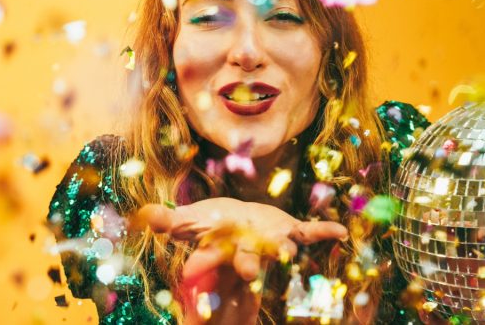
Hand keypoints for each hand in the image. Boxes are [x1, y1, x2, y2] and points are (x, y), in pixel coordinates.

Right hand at [133, 198, 347, 322]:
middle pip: (248, 261)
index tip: (197, 268)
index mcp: (222, 250)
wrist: (238, 222)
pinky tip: (341, 231)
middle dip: (249, 266)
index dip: (204, 264)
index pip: (210, 259)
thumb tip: (144, 213)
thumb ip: (169, 221)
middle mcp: (249, 252)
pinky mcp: (291, 230)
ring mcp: (272, 242)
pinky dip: (324, 230)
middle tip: (251, 272)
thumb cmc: (212, 224)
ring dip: (286, 250)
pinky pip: (309, 231)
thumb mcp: (190, 220)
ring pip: (280, 248)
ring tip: (291, 252)